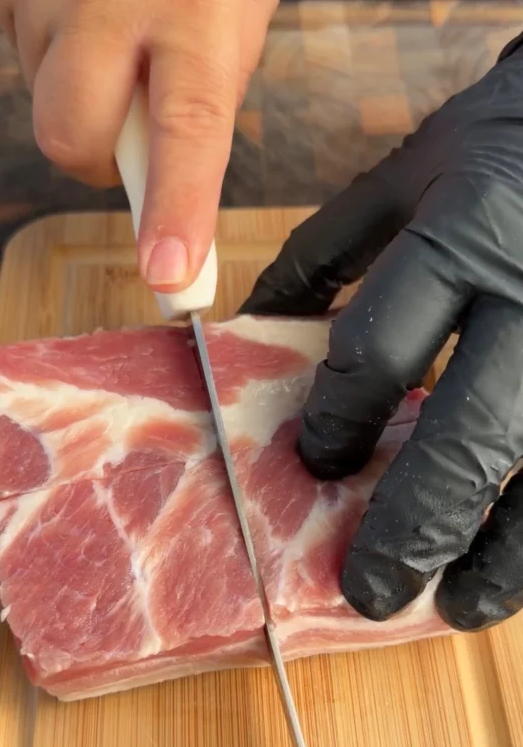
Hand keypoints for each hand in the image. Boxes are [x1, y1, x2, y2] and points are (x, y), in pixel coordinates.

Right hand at [0, 0, 280, 289]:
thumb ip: (211, 73)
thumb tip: (171, 158)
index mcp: (195, 1)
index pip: (188, 133)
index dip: (176, 212)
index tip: (170, 274)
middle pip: (72, 137)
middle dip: (94, 154)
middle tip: (124, 119)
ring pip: (39, 87)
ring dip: (74, 75)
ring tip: (111, 7)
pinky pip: (14, 35)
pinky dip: (47, 31)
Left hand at [240, 35, 522, 631]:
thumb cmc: (504, 140)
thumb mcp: (410, 171)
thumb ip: (330, 248)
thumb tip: (251, 320)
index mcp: (461, 234)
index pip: (380, 351)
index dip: (338, 424)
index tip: (317, 467)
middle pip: (468, 436)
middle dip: (414, 525)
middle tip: (368, 588)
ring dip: (503, 553)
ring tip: (458, 606)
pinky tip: (518, 565)